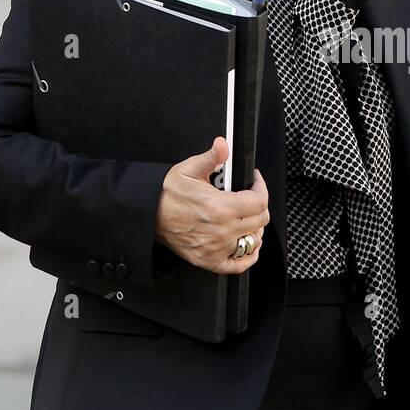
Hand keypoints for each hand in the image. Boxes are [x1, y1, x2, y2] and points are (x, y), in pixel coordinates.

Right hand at [154, 136, 268, 274]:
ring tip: (248, 217)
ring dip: (256, 227)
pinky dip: (249, 255)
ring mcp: (216, 248)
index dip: (261, 187)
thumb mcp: (189, 169)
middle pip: (260, 220)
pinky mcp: (209, 260)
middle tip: (250, 197)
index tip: (255, 181)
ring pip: (253, 240)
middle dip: (259, 205)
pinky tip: (248, 244)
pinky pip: (239, 264)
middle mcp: (221, 231)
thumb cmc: (166, 193)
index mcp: (219, 207)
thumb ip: (211, 157)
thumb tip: (223, 144)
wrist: (148, 214)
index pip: (259, 201)